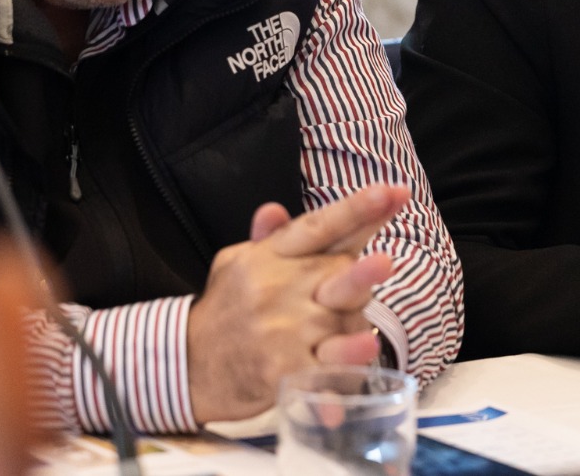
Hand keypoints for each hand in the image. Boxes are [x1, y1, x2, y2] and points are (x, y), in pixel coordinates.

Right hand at [186, 184, 409, 422]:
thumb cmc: (226, 307)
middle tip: (384, 263)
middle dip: (359, 275)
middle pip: (332, 275)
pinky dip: (337, 379)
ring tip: (367, 338)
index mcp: (270, 257)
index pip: (318, 227)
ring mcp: (280, 333)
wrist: (189, 364)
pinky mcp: (281, 372)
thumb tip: (275, 207)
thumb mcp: (237, 263)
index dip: (355, 209)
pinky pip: (320, 373)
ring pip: (334, 323)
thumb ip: (270, 238)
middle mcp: (276, 290)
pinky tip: (346, 386)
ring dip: (355, 330)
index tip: (391, 192)